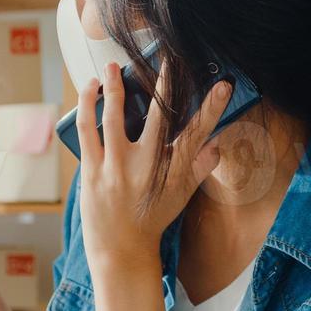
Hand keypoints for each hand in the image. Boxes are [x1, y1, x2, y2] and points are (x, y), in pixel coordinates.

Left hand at [77, 62, 230, 274]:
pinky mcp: (91, 170)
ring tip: (110, 68)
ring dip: (111, 88)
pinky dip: (87, 106)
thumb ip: (199, 169)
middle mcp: (144, 167)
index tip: (223, 86)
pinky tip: (88, 90)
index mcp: (170, 172)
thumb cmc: (151, 220)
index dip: (212, 108)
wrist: (120, 250)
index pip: (198, 134)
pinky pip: (87, 130)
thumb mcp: (180, 196)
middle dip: (164, 85)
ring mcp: (115, 168)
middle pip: (157, 117)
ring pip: (112, 117)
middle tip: (166, 60)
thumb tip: (217, 145)